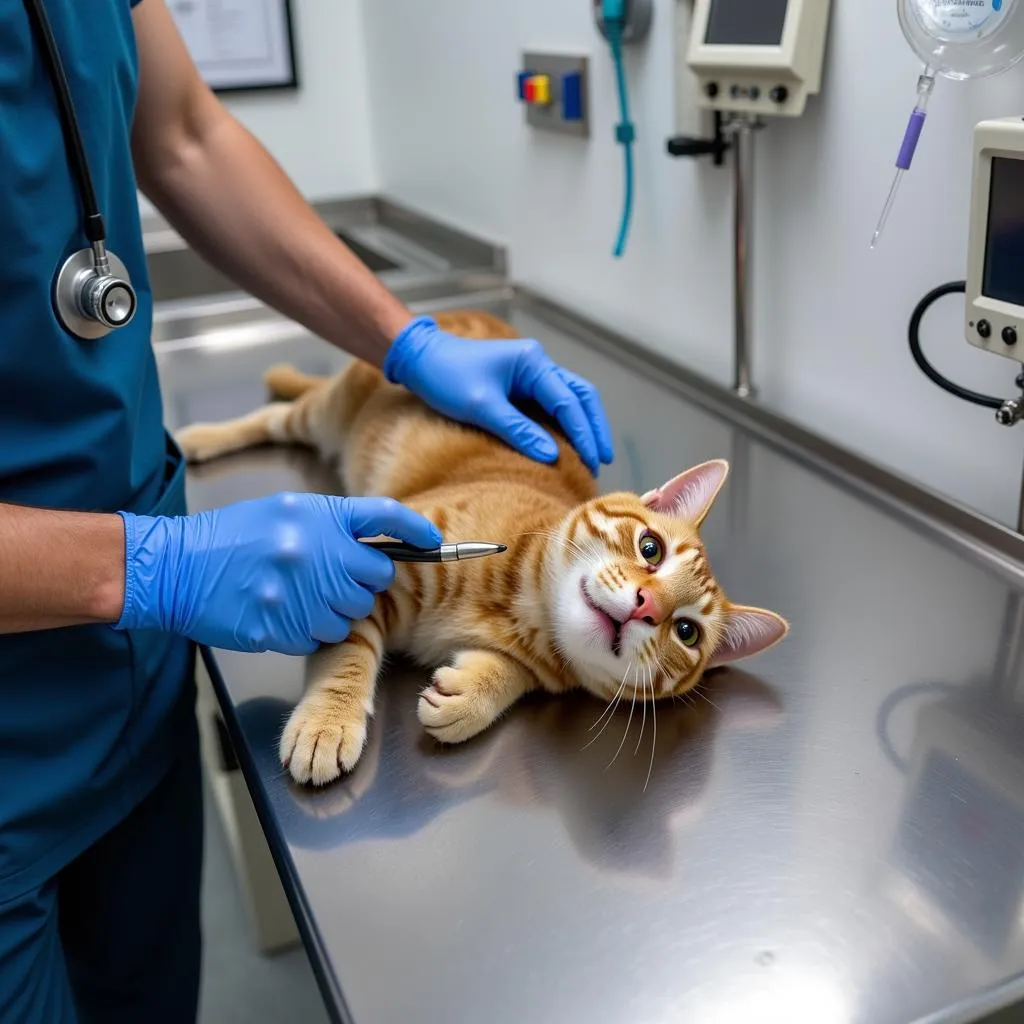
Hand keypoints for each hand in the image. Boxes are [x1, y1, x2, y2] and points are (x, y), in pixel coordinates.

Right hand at [114, 493, 440, 654]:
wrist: (175, 567)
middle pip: (376, 577)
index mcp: (316, 515)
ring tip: (302, 595)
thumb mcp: (285, 511)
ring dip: (337, 610)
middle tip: (333, 578)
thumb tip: (376, 542)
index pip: (385, 517)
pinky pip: (322, 637)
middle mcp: (314, 551)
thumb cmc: (232, 537)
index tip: (437, 541)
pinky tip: (285, 612)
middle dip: (363, 581)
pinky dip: (311, 630)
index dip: (417, 529)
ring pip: (353, 613)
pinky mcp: (283, 627)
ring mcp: (299, 592)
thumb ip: (333, 524)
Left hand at [383, 316, 614, 474]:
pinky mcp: (521, 386)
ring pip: (570, 399)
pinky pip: (552, 405)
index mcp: (533, 362)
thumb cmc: (447, 376)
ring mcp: (532, 374)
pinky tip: (569, 445)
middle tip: (602, 460)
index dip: (583, 433)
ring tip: (592, 456)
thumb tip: (552, 456)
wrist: (421, 360)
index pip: (568, 401)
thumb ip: (518, 430)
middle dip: (594, 428)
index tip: (593, 460)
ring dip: (583, 426)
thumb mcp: (481, 406)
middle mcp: (538, 364)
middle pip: (580, 396)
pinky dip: (565, 424)